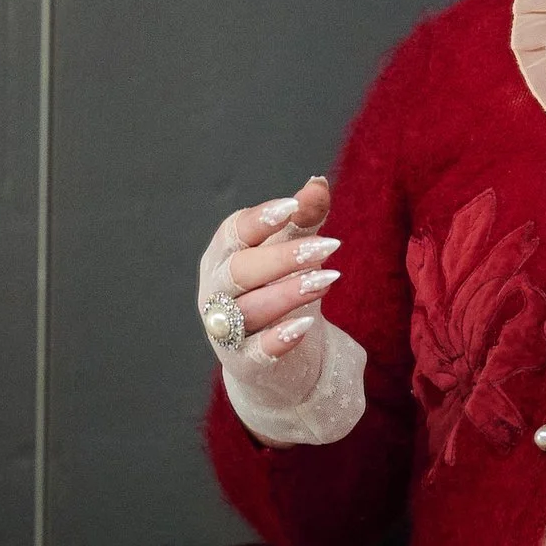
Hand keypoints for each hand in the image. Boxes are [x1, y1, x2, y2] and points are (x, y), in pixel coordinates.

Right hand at [198, 176, 336, 412]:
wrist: (273, 359)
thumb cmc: (276, 290)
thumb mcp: (291, 252)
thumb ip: (304, 220)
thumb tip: (318, 183)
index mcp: (223, 256)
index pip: (234, 232)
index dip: (260, 219)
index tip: (292, 206)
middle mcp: (215, 291)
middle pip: (240, 270)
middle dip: (283, 257)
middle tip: (330, 246)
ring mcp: (225, 329)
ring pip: (248, 309)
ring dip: (288, 293)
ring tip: (329, 280)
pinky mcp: (242, 363)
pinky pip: (254, 352)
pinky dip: (277, 339)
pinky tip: (306, 325)